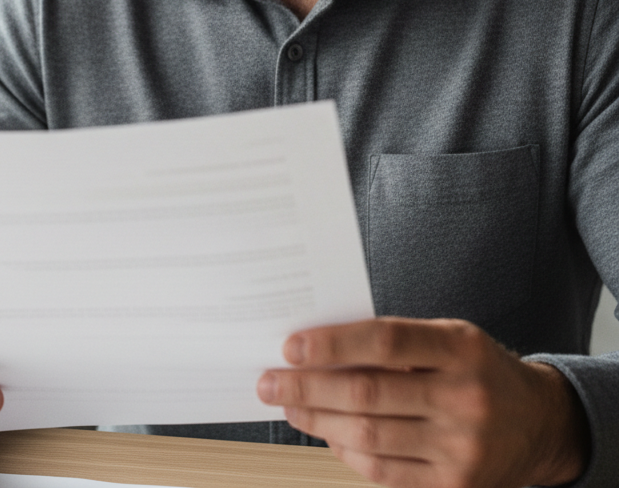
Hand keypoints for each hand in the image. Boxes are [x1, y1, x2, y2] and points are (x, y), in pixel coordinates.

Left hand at [256, 317, 589, 487]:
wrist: (540, 424)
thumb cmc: (476, 369)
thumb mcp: (448, 337)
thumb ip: (393, 342)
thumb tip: (317, 348)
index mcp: (460, 349)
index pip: (385, 342)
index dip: (332, 344)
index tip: (290, 346)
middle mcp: (464, 399)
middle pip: (368, 394)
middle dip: (307, 388)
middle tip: (269, 381)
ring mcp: (461, 449)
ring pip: (370, 437)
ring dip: (318, 421)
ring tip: (289, 406)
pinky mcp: (455, 486)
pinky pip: (385, 472)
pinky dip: (347, 452)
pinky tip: (327, 433)